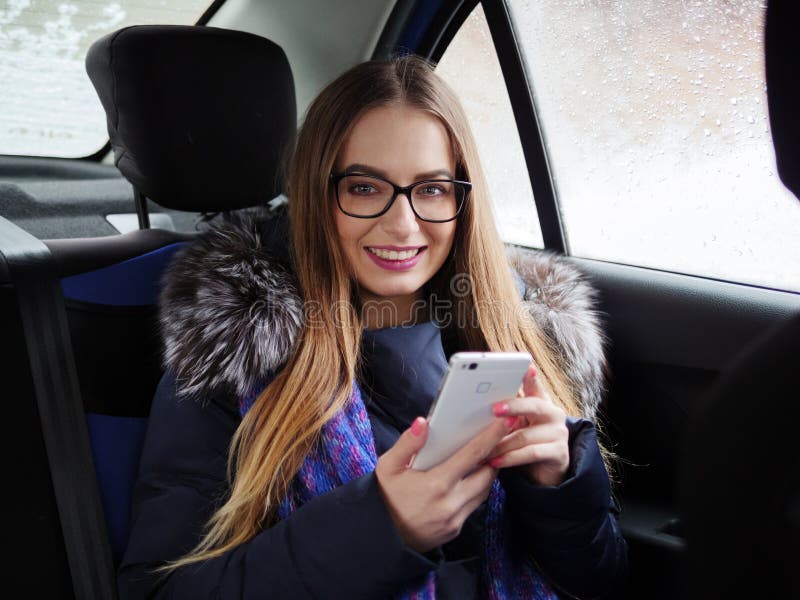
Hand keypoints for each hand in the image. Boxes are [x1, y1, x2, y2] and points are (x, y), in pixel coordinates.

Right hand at [375, 415, 511, 552]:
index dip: (491, 437)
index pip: (472, 455)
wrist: (381, 538)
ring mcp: (455, 519)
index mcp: (436, 484)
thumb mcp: (388, 468)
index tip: (504, 423)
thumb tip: (423, 422)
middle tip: (499, 438)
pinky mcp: (456, 529)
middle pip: (487, 474)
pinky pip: (474, 505)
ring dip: (488, 472)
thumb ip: (407, 444)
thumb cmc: (385, 498)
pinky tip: (471, 478)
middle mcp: (451, 503)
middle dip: (495, 455)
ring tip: (488, 456)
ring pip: (484, 491)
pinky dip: (477, 489)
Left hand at [488, 365, 569, 486]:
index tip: (526, 366)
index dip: (531, 376)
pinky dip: (510, 458)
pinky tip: (495, 462)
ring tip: (483, 449)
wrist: (545, 471)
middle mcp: (553, 414)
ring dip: (501, 443)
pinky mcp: (559, 453)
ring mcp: (559, 433)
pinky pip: (531, 453)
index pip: (535, 385)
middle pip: (533, 405)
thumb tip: (476, 409)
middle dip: (513, 406)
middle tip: (494, 409)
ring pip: (525, 435)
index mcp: (541, 402)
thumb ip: (505, 414)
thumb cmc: (525, 443)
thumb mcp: (516, 425)